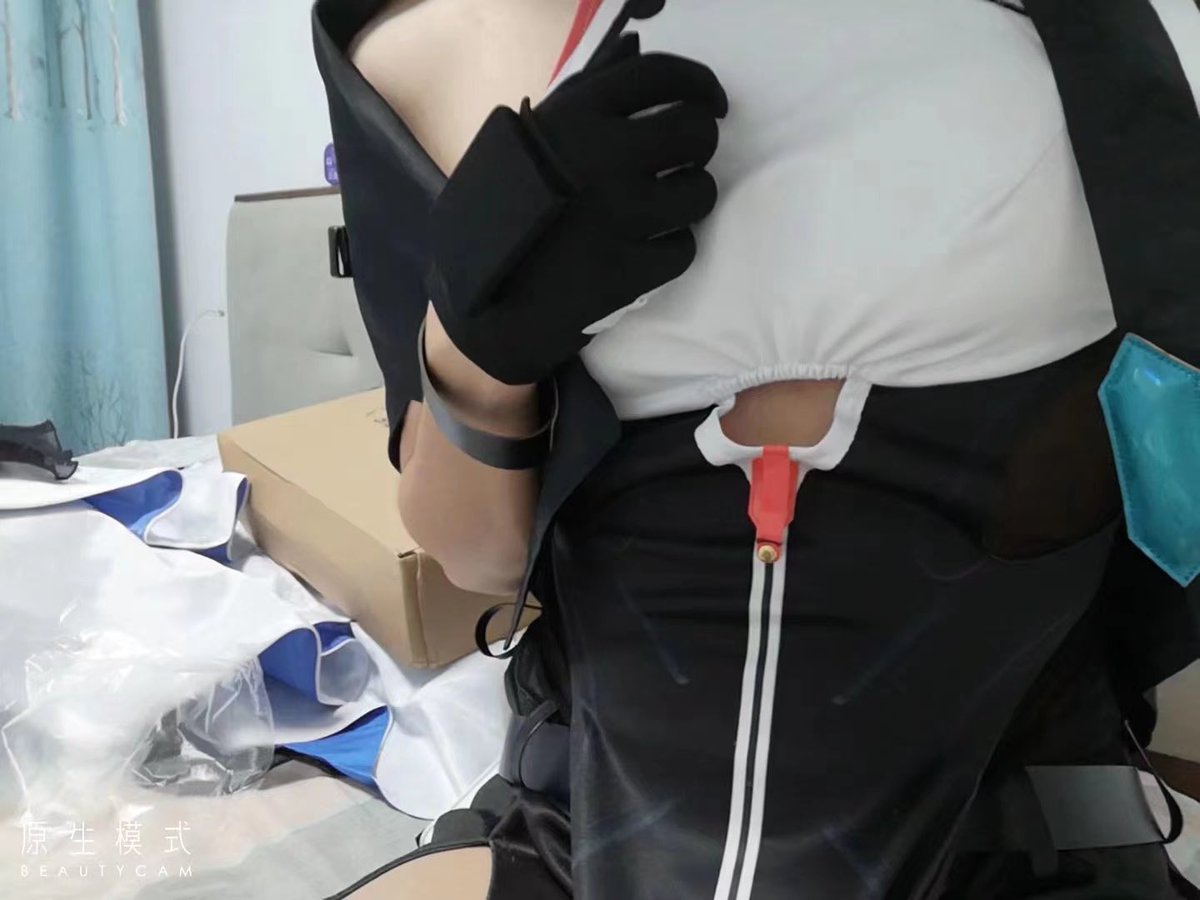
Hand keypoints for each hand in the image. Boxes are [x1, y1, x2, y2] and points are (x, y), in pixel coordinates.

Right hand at [426, 36, 727, 385]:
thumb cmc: (502, 212)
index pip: (661, 76)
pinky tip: (648, 248)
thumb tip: (634, 48)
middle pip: (694, 132)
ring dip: (690, 199)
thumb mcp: (528, 138)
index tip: (711, 101)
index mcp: (573, 115)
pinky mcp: (628, 268)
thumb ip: (582, 98)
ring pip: (701, 193)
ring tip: (665, 208)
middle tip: (688, 160)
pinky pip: (684, 248)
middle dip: (700, 144)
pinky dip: (672, 249)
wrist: (478, 299)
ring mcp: (618, 215)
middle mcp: (601, 156)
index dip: (699, 84)